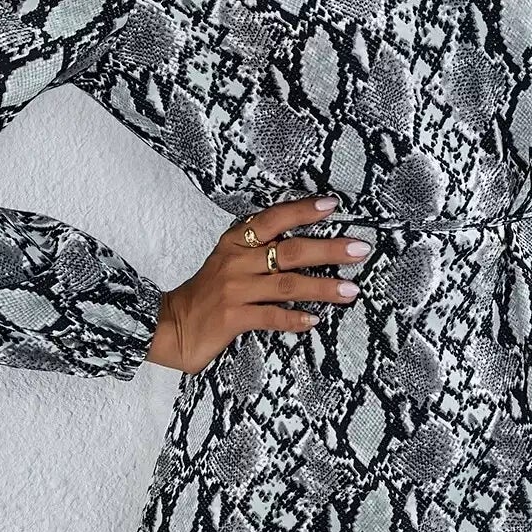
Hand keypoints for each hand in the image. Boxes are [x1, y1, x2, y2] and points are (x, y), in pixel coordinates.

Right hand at [145, 193, 369, 374]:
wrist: (171, 326)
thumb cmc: (207, 292)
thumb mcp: (228, 260)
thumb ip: (258, 247)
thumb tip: (304, 240)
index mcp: (235, 242)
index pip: (273, 219)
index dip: (302, 210)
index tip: (332, 205)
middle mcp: (236, 262)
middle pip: (289, 251)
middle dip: (328, 249)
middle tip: (360, 249)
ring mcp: (234, 290)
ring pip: (287, 285)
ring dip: (323, 288)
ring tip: (351, 290)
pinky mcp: (232, 318)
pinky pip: (271, 317)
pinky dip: (294, 319)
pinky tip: (315, 321)